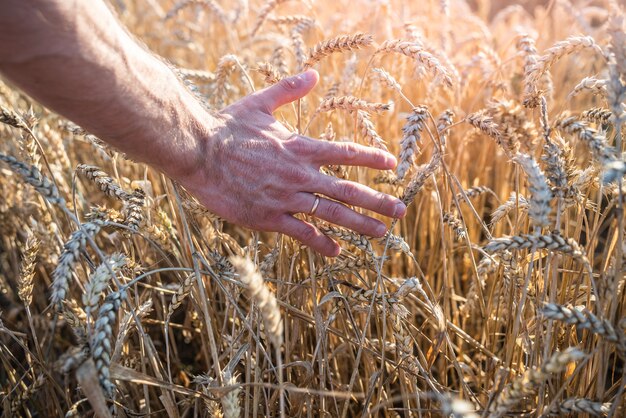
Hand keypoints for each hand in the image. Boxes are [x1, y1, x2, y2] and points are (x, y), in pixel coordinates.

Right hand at [179, 70, 405, 256]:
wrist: (197, 153)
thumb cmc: (226, 127)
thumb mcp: (259, 102)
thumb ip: (289, 89)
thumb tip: (313, 74)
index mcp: (299, 147)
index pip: (345, 154)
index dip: (371, 159)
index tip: (392, 165)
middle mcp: (299, 174)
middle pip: (347, 190)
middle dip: (377, 201)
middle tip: (401, 211)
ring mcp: (286, 198)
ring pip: (331, 215)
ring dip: (360, 224)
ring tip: (382, 233)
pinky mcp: (269, 217)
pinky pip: (302, 234)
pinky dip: (322, 243)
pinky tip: (337, 251)